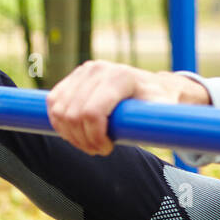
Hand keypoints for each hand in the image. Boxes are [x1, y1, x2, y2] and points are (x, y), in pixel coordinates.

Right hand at [46, 60, 209, 155]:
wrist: (155, 88)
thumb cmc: (161, 103)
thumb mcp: (165, 112)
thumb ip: (160, 120)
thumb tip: (162, 131)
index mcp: (120, 77)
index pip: (91, 113)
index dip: (94, 138)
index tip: (107, 149)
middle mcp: (98, 69)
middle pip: (72, 116)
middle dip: (83, 140)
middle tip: (99, 150)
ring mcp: (83, 71)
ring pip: (59, 111)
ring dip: (70, 134)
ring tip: (90, 143)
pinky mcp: (73, 78)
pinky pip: (53, 104)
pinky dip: (60, 124)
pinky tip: (77, 133)